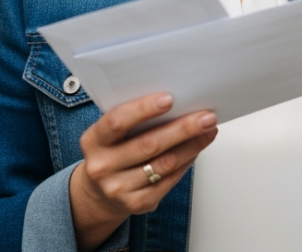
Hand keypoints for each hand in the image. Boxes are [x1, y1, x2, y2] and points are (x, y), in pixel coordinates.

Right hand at [69, 93, 217, 249]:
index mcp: (93, 141)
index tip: (169, 99)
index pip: (117, 121)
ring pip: (164, 164)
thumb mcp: (110, 135)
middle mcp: (102, 166)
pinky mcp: (137, 203)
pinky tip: (196, 149)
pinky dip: (187, 162)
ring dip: (192, 145)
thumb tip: (177, 104)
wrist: (100, 193)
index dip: (143, 109)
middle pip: (149, 144)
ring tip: (208, 131)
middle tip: (206, 117)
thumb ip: (133, 120)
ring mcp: (119, 188)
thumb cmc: (112, 153)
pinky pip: (169, 180)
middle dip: (183, 129)